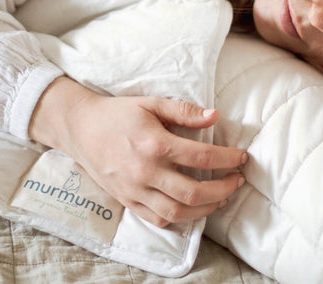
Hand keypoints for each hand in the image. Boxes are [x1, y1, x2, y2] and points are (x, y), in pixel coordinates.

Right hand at [29, 77, 246, 226]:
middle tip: (238, 180)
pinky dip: (179, 217)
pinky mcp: (126, 200)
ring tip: (223, 196)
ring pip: (177, 210)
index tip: (242, 157)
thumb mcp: (152, 103)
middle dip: (223, 188)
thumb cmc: (118, 113)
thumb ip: (184, 111)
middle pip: (193, 191)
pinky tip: (193, 208)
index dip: (227, 159)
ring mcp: (135, 190)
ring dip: (206, 208)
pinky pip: (156, 218)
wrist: (80, 128)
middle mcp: (146, 171)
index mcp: (155, 144)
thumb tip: (215, 116)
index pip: (200, 156)